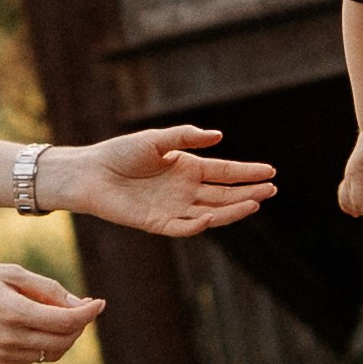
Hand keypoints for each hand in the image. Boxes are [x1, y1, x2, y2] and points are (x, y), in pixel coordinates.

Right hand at [0, 263, 104, 363]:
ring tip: (62, 314)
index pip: (66, 321)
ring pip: (52, 353)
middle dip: (80, 325)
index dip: (88, 312)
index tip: (99, 302)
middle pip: (64, 341)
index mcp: (14, 312)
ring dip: (66, 336)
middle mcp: (10, 338)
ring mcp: (3, 353)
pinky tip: (40, 324)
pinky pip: (35, 356)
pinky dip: (47, 343)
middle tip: (82, 306)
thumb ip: (47, 288)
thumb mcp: (11, 272)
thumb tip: (78, 304)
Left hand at [52, 126, 274, 235]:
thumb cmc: (121, 152)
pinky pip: (183, 227)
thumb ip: (186, 137)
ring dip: (232, 210)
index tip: (271, 171)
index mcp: (188, 168)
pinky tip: (212, 217)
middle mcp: (185, 190)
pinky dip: (198, 225)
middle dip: (248, 192)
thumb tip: (219, 136)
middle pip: (224, 194)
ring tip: (255, 203)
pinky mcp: (158, 223)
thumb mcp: (156, 139)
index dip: (247, 172)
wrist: (91, 172)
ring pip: (211, 212)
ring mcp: (174, 208)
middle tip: (272, 190)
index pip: (225, 172)